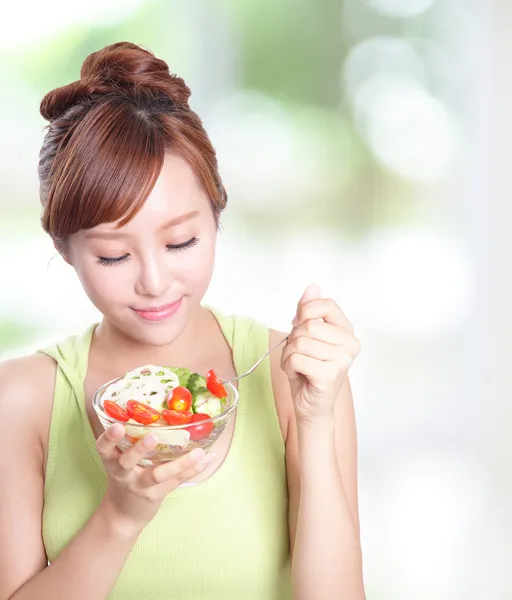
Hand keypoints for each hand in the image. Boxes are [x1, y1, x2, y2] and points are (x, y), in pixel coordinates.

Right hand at [96, 424, 215, 530]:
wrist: (123, 514)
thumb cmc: (125, 475)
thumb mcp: (119, 458)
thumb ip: (130, 438)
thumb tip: (155, 405)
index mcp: (112, 460)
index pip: (103, 448)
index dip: (109, 437)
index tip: (117, 426)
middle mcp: (123, 473)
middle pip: (127, 462)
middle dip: (139, 449)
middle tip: (152, 436)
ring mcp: (140, 485)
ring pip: (158, 474)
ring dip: (180, 463)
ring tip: (198, 451)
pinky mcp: (156, 494)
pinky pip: (177, 480)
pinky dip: (195, 468)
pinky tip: (209, 457)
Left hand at [281, 284, 360, 424]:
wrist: (311, 406)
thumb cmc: (308, 370)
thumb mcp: (306, 336)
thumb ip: (309, 311)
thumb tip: (312, 288)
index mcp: (347, 331)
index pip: (326, 304)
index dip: (305, 311)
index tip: (299, 323)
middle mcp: (350, 344)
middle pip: (308, 326)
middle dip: (293, 339)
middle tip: (298, 353)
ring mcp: (343, 360)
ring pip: (299, 343)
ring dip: (289, 354)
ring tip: (299, 365)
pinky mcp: (330, 375)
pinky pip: (296, 359)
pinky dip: (288, 366)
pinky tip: (299, 374)